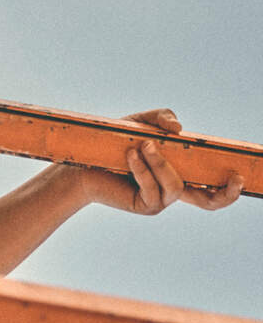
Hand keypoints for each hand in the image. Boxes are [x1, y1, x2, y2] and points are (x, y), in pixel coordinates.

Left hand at [80, 108, 243, 214]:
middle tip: (233, 178)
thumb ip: (161, 117)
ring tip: (143, 144)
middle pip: (209, 201)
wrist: (82, 160)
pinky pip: (152, 189)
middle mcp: (173, 189)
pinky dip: (143, 168)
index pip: (209, 182)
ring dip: (161, 163)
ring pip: (176, 186)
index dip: (228, 185)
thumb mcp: (139, 122)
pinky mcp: (144, 204)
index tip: (240, 173)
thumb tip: (180, 129)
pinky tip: (130, 154)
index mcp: (177, 171)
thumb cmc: (113, 141)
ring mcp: (160, 200)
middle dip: (225, 193)